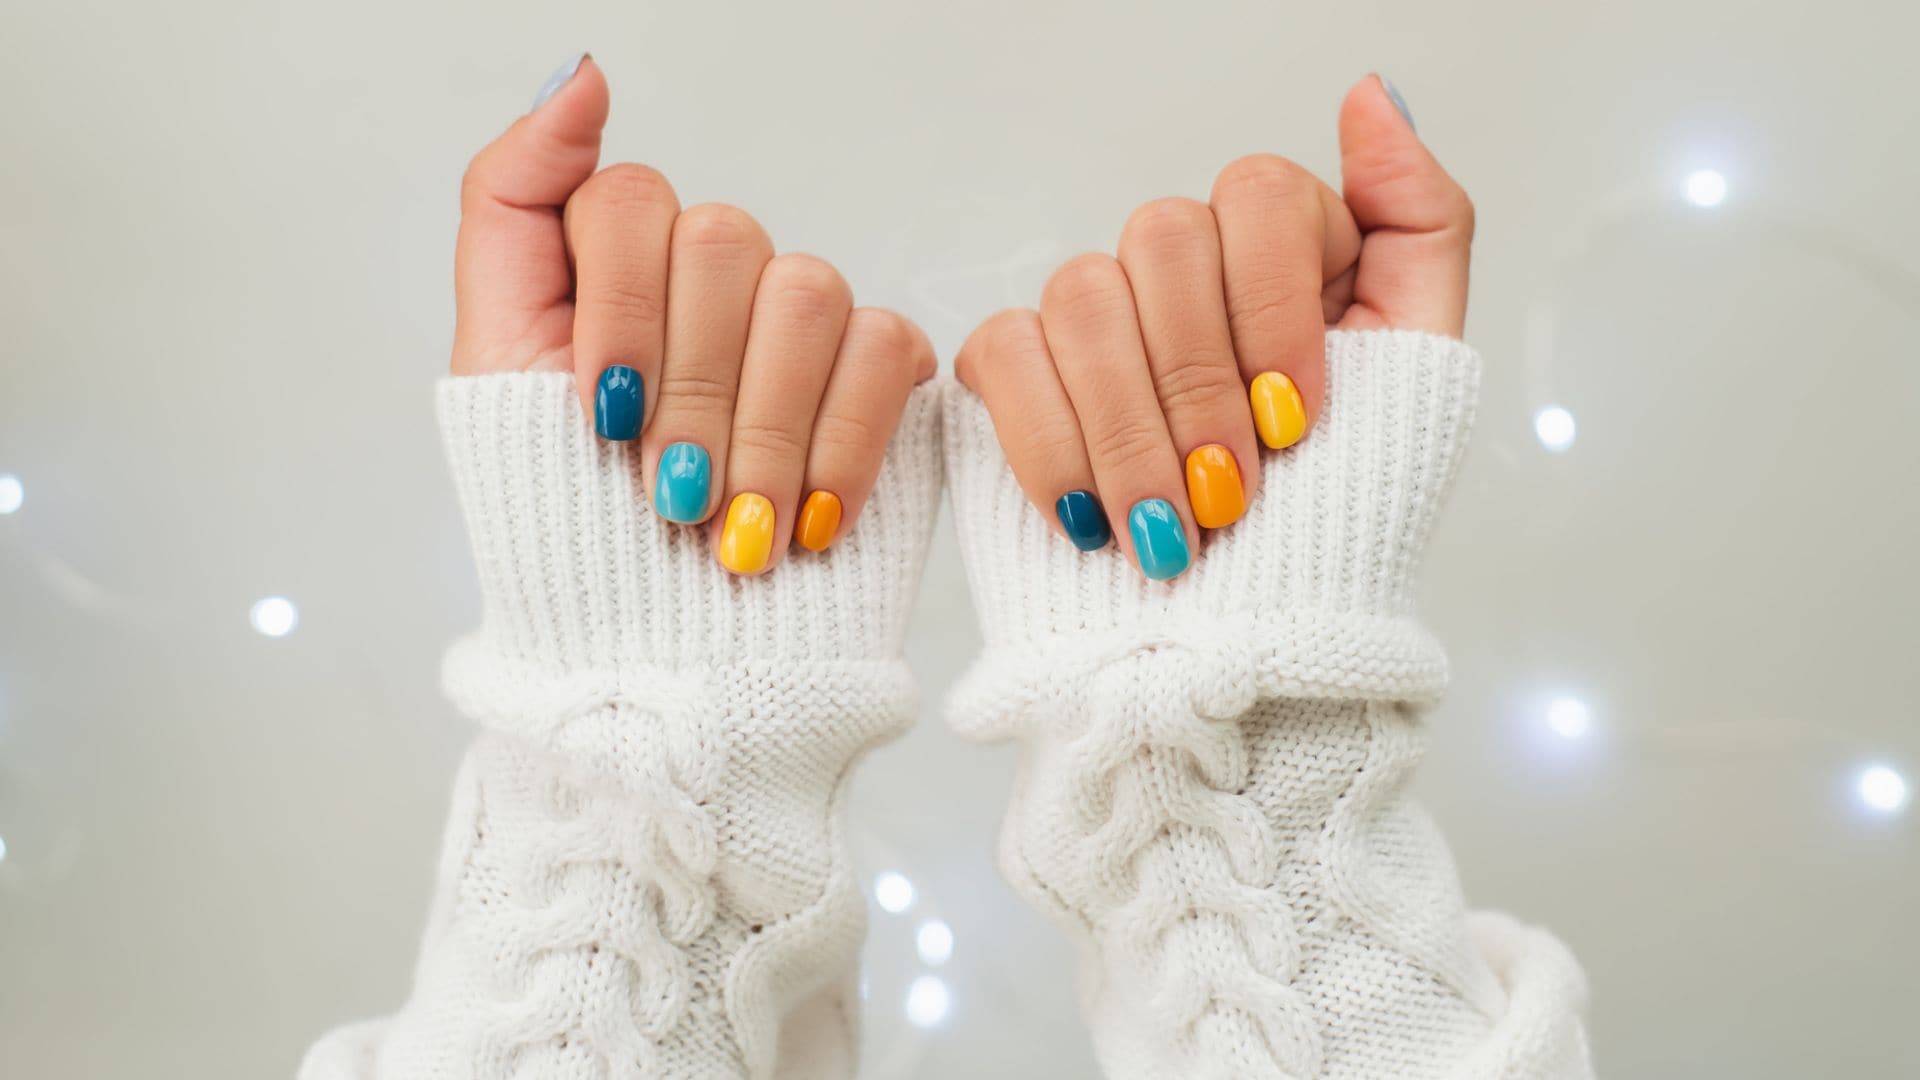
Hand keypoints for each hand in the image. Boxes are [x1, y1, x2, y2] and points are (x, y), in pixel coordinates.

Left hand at [451, 55, 936, 574]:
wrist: (654, 660)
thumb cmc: (563, 528)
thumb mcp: (493, 369)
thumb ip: (513, 205)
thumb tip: (579, 74)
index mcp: (614, 261)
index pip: (627, 200)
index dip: (620, 308)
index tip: (604, 419)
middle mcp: (712, 276)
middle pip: (723, 240)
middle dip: (692, 388)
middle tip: (670, 494)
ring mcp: (798, 325)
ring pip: (807, 293)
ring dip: (763, 430)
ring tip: (735, 531)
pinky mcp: (879, 379)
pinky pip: (886, 351)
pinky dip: (843, 443)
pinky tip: (807, 518)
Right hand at [954, 75, 1472, 580]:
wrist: (1250, 649)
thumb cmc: (1344, 521)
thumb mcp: (1421, 376)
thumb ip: (1419, 224)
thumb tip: (1372, 93)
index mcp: (1284, 249)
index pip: (1258, 194)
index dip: (1275, 307)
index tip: (1297, 421)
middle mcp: (1185, 268)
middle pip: (1165, 236)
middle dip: (1201, 382)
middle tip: (1231, 491)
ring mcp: (1097, 317)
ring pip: (1081, 295)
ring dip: (1132, 432)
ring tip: (1172, 534)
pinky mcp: (1020, 375)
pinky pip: (1004, 356)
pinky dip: (1052, 448)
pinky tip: (1093, 520)